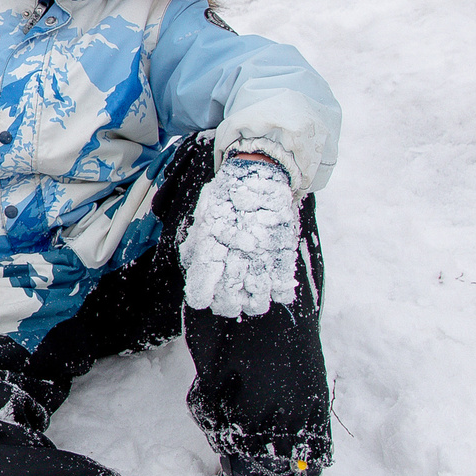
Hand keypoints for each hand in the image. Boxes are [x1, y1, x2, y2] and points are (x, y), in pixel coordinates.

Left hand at [179, 154, 298, 317]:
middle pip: (227, 305)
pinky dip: (279, 293)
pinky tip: (272, 283)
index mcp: (211, 249)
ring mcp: (262, 259)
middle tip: (227, 294)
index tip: (204, 294)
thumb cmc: (228, 193)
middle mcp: (235, 259)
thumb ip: (196, 243)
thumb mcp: (204, 215)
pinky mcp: (284, 255)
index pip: (201, 292)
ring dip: (251, 303)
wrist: (260, 171)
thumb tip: (192, 264)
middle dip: (225, 305)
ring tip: (250, 291)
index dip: (201, 297)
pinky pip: (284, 291)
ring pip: (256, 305)